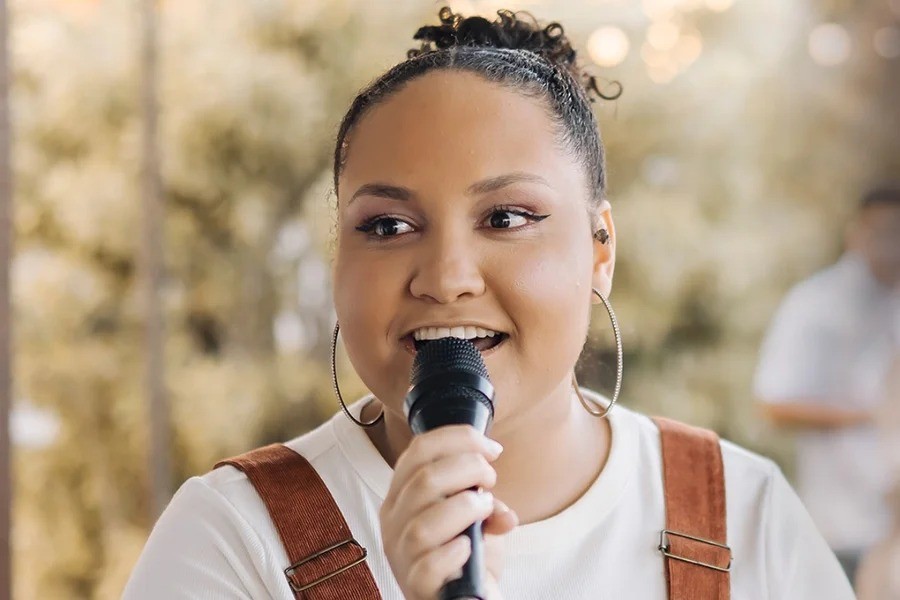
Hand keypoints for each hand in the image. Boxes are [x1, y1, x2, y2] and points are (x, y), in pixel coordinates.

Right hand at [379, 425, 517, 599]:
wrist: (462, 596)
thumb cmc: (465, 553)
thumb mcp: (475, 518)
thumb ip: (484, 502)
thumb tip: (501, 511)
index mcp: (402, 494)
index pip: (418, 450)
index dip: (459, 438)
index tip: (492, 449)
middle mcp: (394, 521)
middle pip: (424, 479)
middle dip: (469, 469)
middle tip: (490, 481)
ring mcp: (401, 554)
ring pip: (424, 522)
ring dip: (466, 508)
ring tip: (486, 510)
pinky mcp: (416, 585)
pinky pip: (429, 564)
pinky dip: (454, 552)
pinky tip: (469, 548)